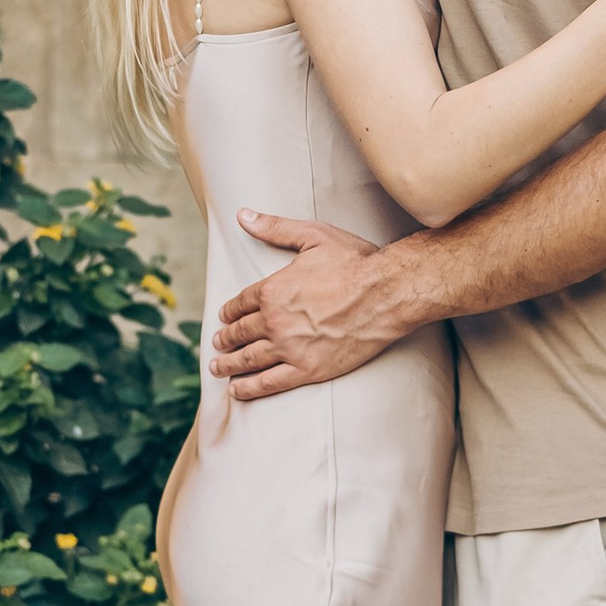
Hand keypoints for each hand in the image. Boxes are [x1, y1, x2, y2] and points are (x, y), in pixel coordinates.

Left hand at [210, 216, 406, 397]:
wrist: (387, 294)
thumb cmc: (354, 262)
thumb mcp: (313, 236)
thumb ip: (274, 228)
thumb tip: (243, 215)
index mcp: (272, 290)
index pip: (240, 303)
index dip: (229, 311)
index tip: (224, 316)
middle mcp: (274, 321)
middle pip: (240, 333)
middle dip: (225, 338)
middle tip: (218, 343)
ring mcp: (289, 348)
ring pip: (248, 359)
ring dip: (229, 364)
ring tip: (218, 367)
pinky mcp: (307, 369)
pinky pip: (269, 383)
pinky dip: (249, 388)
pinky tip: (237, 390)